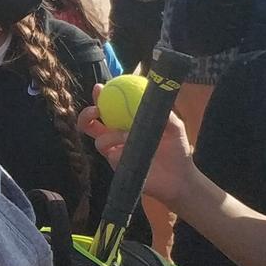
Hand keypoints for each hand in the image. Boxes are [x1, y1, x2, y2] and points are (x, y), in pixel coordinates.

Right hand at [77, 95, 196, 206]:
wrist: (179, 177)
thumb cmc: (177, 149)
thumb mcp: (174, 126)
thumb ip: (163, 111)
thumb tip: (154, 93)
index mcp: (126, 122)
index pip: (108, 108)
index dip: (99, 97)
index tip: (100, 88)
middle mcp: (116, 137)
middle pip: (91, 125)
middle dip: (86, 115)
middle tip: (95, 109)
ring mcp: (115, 152)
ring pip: (99, 141)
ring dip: (111, 136)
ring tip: (128, 135)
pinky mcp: (118, 167)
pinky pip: (111, 156)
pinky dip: (119, 151)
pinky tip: (132, 152)